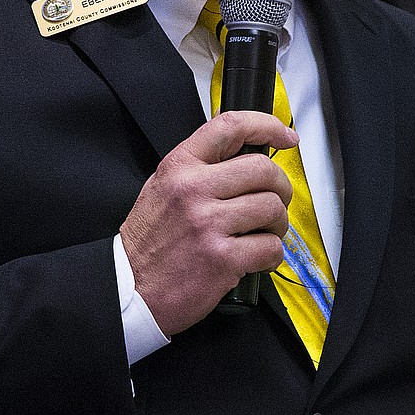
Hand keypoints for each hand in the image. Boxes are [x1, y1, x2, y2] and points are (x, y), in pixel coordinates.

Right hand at [120, 111, 296, 334]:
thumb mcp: (162, 188)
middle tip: (276, 202)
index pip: (230, 126)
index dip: (267, 126)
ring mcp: (207, 223)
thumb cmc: (149, 242)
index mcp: (179, 166)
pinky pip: (270, 247)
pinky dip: (271, 255)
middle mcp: (193, 189)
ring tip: (262, 234)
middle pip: (263, 170)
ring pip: (272, 208)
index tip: (285, 137)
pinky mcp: (222, 258)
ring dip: (277, 224)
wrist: (129, 289)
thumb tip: (246, 155)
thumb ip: (199, 168)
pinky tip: (256, 259)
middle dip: (281, 187)